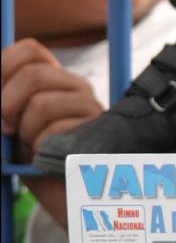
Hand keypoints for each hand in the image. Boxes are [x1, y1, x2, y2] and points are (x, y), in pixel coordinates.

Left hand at [1, 38, 102, 160]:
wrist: (58, 191)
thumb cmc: (29, 157)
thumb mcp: (8, 124)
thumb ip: (2, 106)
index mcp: (53, 79)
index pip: (31, 50)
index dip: (4, 65)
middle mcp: (75, 87)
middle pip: (33, 74)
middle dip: (7, 104)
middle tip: (6, 129)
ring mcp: (91, 106)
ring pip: (43, 103)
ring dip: (26, 131)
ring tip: (33, 147)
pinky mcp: (98, 129)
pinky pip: (56, 130)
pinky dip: (41, 148)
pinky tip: (49, 157)